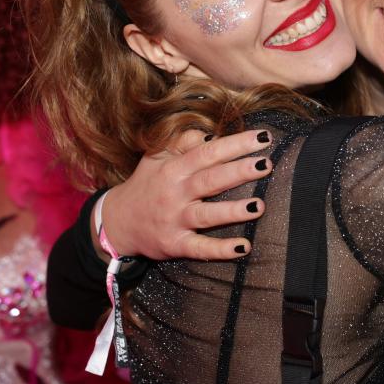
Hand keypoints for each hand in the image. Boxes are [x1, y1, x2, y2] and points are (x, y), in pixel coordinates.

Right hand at [99, 129, 272, 260]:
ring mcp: (175, 220)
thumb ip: (183, 141)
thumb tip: (213, 134)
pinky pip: (200, 248)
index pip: (208, 152)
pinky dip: (220, 250)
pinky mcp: (175, 244)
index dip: (236, 144)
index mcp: (174, 168)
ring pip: (207, 215)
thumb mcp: (157, 156)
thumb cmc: (147, 184)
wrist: (116, 222)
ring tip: (260, 205)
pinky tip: (243, 247)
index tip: (263, 137)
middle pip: (211, 180)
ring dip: (234, 211)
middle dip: (239, 172)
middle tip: (267, 164)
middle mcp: (175, 193)